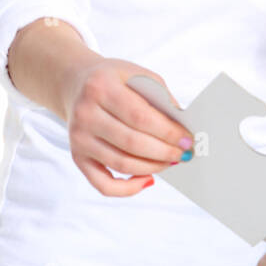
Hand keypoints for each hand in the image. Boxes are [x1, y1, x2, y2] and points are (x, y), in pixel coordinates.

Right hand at [61, 57, 193, 196]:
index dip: (167, 132)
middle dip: (164, 152)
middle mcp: (85, 114)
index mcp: (101, 87)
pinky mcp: (78, 157)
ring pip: (121, 164)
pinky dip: (128, 189)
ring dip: (152, 168)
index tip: (187, 140)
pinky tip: (148, 180)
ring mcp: (78, 138)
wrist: (77, 84)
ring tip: (170, 162)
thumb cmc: (116, 81)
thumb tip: (181, 132)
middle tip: (184, 154)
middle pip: (131, 143)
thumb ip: (160, 100)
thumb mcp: (138, 76)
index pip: (139, 116)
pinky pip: (103, 184)